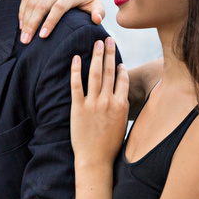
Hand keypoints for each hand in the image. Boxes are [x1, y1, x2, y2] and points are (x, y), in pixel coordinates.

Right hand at [19, 0, 104, 43]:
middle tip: (26, 41)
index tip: (42, 36)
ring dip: (25, 20)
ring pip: (31, 3)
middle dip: (32, 24)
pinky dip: (22, 12)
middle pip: (40, 6)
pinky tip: (22, 25)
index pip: (58, 8)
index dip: (49, 22)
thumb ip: (99, 12)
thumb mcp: (97, 5)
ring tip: (23, 36)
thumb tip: (96, 20)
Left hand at [70, 37, 128, 172]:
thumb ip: (121, 108)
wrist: (95, 160)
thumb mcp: (122, 124)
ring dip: (96, 56)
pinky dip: (75, 70)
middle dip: (109, 53)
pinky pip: (76, 85)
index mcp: (121, 105)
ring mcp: (93, 104)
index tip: (118, 60)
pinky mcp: (78, 108)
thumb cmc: (109, 145)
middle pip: (109, 72)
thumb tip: (121, 97)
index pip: (122, 80)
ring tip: (96, 43)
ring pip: (95, 74)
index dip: (120, 68)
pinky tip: (76, 58)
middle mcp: (108, 102)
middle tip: (108, 39)